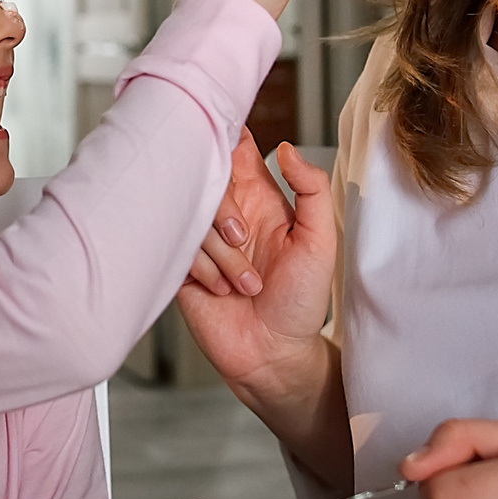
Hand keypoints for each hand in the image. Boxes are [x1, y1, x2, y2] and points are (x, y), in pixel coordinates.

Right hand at [177, 132, 338, 392]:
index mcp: (259, 199)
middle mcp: (227, 215)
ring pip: (191, 216)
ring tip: (244, 283)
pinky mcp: (181, 266)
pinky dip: (202, 270)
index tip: (226, 147)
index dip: (228, 142)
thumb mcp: (321, 241)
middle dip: (224, 210)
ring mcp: (202, 240)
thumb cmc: (301, 302)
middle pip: (207, 180)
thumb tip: (286, 148)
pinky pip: (177, 247)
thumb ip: (311, 189)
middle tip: (243, 240)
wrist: (274, 355)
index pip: (235, 151)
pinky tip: (220, 291)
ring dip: (220, 252)